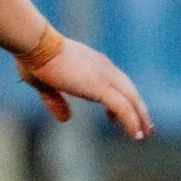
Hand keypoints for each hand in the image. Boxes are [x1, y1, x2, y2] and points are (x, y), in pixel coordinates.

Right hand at [22, 35, 152, 139]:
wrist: (36, 45)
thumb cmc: (34, 59)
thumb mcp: (45, 84)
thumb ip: (55, 100)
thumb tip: (65, 119)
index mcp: (95, 64)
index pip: (118, 83)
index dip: (123, 99)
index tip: (117, 117)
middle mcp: (105, 68)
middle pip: (131, 91)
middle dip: (139, 110)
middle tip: (146, 127)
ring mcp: (105, 77)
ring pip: (132, 100)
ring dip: (140, 119)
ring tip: (144, 135)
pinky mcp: (100, 87)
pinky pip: (123, 108)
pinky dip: (132, 122)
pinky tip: (135, 134)